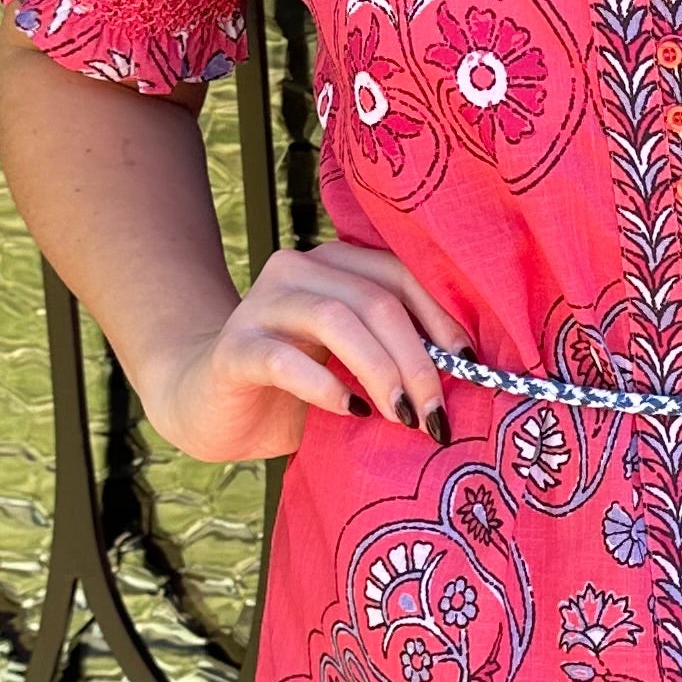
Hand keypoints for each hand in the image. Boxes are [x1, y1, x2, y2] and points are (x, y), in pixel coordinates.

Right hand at [137, 234, 464, 462]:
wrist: (210, 405)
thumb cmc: (297, 387)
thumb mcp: (355, 365)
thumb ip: (396, 354)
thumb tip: (469, 375)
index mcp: (336, 265)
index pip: (401, 274)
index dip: (441, 318)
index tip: (471, 366)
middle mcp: (298, 271)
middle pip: (377, 299)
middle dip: (418, 359)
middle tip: (436, 412)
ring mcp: (261, 304)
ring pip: (336, 318)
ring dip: (380, 370)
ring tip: (402, 416)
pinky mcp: (235, 347)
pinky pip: (284, 358)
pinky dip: (324, 385)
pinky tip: (348, 411)